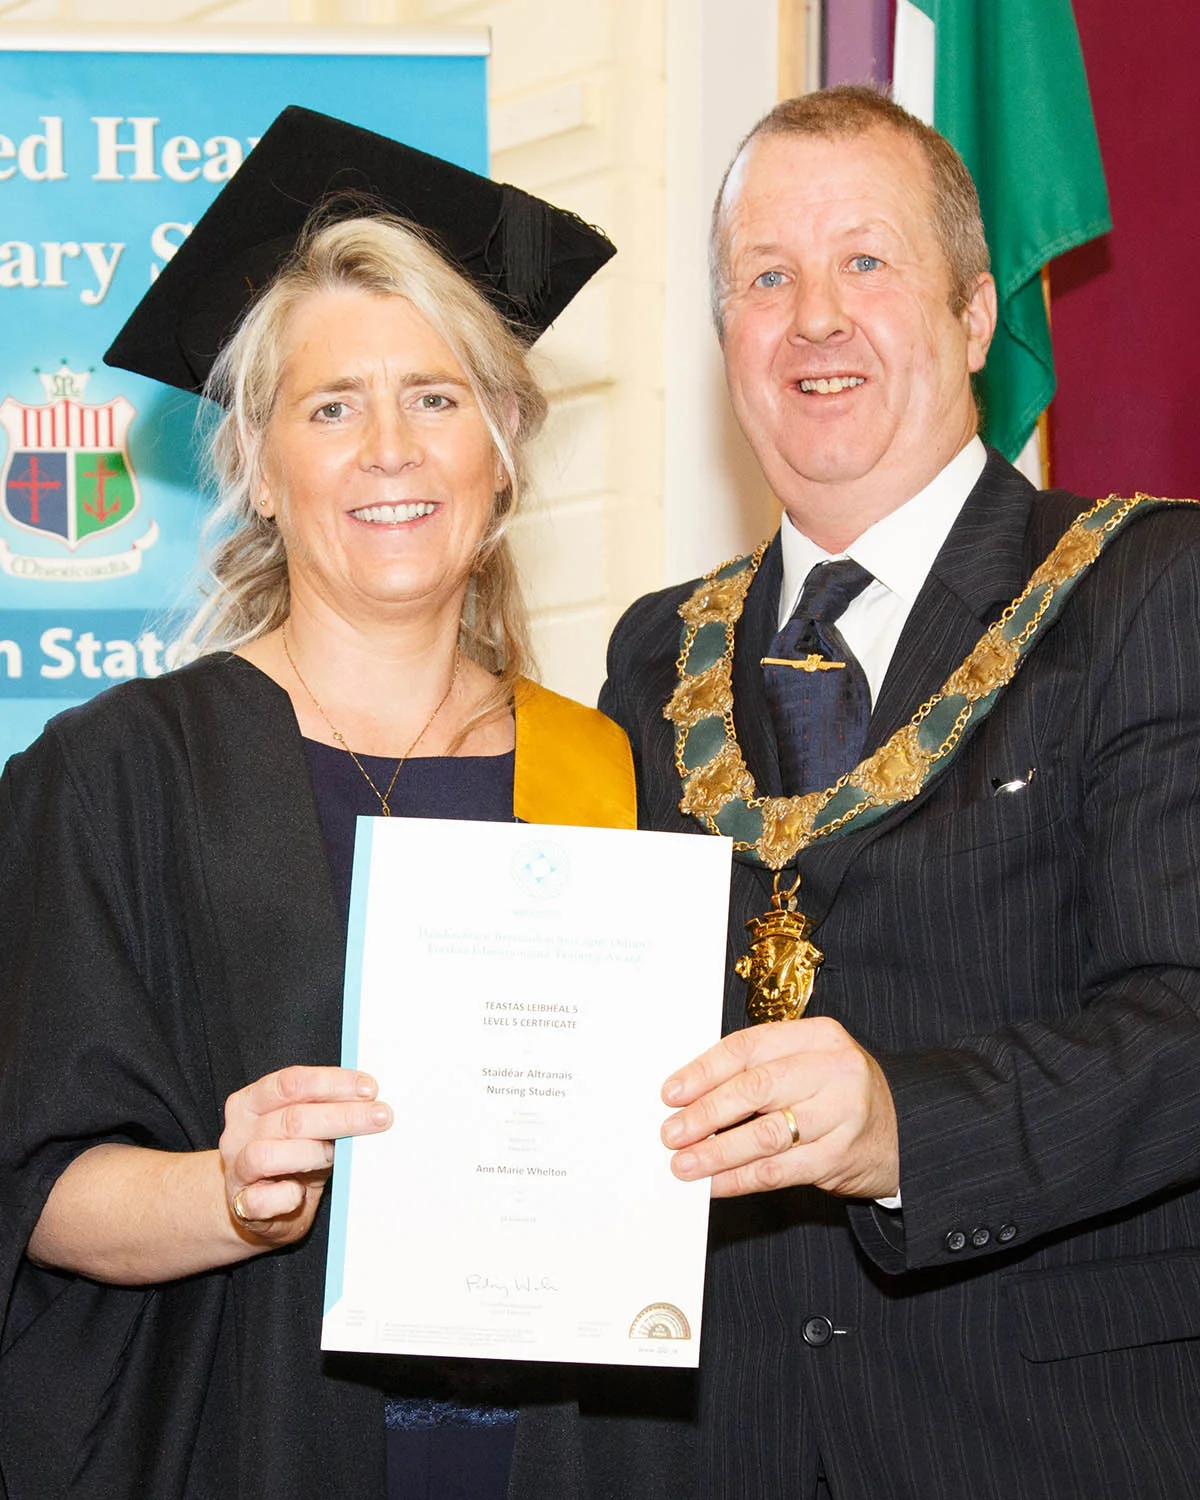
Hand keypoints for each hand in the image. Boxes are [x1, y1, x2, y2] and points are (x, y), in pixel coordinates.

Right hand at [219, 1065, 391, 1243]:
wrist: (258, 1209)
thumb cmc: (290, 1159)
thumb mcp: (304, 1128)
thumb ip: (324, 1110)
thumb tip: (370, 1100)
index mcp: (251, 1102)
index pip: (291, 1083)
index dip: (332, 1083)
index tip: (370, 1089)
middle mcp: (239, 1132)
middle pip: (290, 1118)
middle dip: (341, 1116)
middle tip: (379, 1117)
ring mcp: (237, 1170)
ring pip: (268, 1154)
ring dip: (313, 1153)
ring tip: (340, 1157)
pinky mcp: (241, 1207)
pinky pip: (260, 1200)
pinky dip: (285, 1196)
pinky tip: (301, 1194)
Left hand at [661, 1017, 898, 1199]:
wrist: (905, 1130)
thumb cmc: (839, 1093)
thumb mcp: (808, 1063)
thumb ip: (760, 1069)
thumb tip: (689, 1096)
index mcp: (818, 1036)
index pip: (749, 1047)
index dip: (704, 1071)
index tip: (671, 1093)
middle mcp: (834, 1070)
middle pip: (756, 1088)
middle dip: (705, 1113)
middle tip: (671, 1132)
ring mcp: (842, 1114)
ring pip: (766, 1134)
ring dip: (717, 1152)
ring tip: (684, 1164)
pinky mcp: (842, 1156)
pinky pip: (781, 1171)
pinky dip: (742, 1179)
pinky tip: (715, 1185)